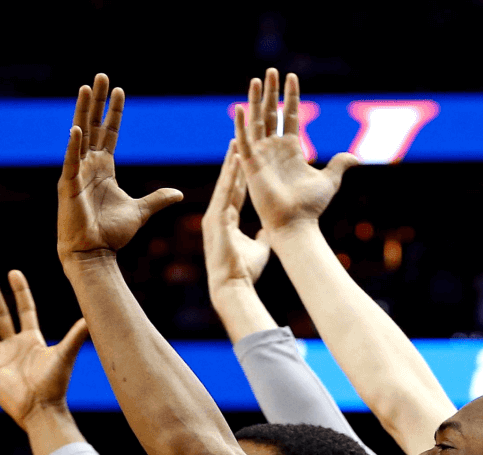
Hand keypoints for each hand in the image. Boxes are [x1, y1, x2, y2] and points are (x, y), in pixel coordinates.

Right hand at [0, 269, 87, 428]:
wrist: (40, 409)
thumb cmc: (54, 384)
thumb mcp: (64, 355)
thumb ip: (75, 336)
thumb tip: (92, 317)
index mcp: (32, 339)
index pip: (24, 309)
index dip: (19, 291)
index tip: (13, 272)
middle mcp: (14, 344)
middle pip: (0, 313)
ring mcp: (0, 355)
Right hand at [56, 73, 183, 257]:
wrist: (94, 253)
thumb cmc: (112, 234)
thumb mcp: (141, 211)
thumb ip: (157, 199)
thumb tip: (178, 193)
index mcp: (103, 169)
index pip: (108, 133)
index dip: (113, 112)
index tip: (118, 90)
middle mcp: (88, 166)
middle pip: (93, 126)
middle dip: (96, 101)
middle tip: (101, 76)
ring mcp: (76, 173)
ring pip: (80, 136)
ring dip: (83, 112)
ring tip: (85, 88)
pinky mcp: (68, 186)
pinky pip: (71, 162)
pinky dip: (74, 146)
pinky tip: (76, 128)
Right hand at [204, 141, 270, 293]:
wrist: (232, 286)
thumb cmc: (244, 271)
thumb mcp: (258, 249)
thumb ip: (262, 238)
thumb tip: (268, 232)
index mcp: (227, 220)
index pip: (234, 192)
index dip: (239, 176)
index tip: (244, 159)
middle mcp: (218, 215)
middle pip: (227, 183)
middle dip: (233, 162)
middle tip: (237, 141)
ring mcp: (215, 216)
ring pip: (224, 183)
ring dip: (231, 163)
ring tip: (236, 142)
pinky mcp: (216, 219)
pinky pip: (225, 192)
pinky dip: (231, 175)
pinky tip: (236, 160)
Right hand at [234, 69, 356, 232]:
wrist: (297, 224)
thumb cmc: (310, 206)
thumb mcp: (330, 180)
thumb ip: (339, 164)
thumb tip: (355, 157)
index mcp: (292, 149)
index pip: (290, 115)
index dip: (291, 96)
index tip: (292, 77)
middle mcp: (275, 149)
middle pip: (271, 113)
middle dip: (271, 91)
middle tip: (271, 70)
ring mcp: (262, 155)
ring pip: (257, 122)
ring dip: (255, 101)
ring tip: (256, 79)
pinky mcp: (252, 165)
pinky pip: (245, 141)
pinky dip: (241, 125)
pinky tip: (239, 108)